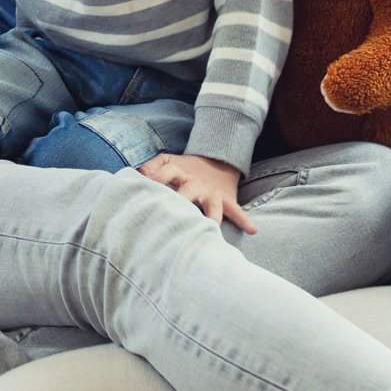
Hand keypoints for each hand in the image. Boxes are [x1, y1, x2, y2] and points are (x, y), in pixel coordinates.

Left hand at [138, 153, 257, 233]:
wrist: (216, 160)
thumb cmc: (183, 167)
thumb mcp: (167, 161)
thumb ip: (152, 167)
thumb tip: (138, 175)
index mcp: (179, 172)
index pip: (165, 173)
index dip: (156, 179)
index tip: (146, 189)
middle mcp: (195, 183)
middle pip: (187, 191)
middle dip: (182, 201)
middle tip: (175, 214)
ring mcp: (211, 193)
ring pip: (212, 205)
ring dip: (212, 216)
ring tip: (212, 228)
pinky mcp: (226, 200)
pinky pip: (236, 211)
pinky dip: (244, 220)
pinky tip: (252, 230)